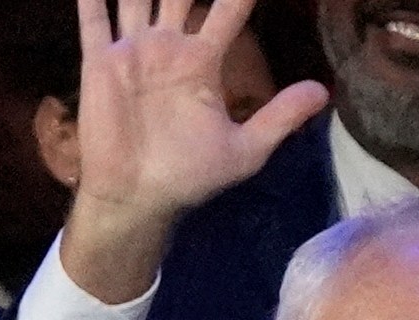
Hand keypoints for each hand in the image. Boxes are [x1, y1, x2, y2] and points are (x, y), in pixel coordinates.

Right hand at [60, 0, 327, 302]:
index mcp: (202, 60)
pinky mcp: (101, 64)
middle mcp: (168, 46)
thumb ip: (279, 117)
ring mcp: (133, 52)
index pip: (229, 6)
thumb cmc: (189, 177)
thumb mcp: (245, 150)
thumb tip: (324, 92)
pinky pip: (94, 21)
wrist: (137, 200)